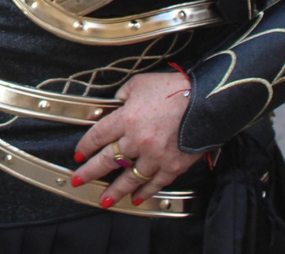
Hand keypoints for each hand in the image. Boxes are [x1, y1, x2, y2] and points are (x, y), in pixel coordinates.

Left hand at [70, 72, 200, 208]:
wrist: (207, 101)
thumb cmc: (173, 88)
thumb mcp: (140, 83)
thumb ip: (124, 95)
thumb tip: (118, 103)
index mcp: (126, 118)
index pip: (98, 136)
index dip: (85, 146)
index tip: (78, 155)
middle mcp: (137, 140)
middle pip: (107, 160)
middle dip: (90, 173)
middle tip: (78, 181)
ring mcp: (156, 156)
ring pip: (130, 178)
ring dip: (116, 191)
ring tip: (104, 201)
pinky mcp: (173, 166)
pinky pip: (155, 183)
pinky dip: (145, 192)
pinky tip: (136, 198)